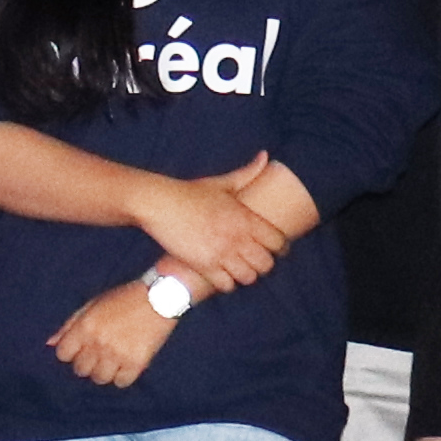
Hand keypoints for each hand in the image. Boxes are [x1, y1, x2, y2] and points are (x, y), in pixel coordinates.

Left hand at [47, 281, 178, 389]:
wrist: (160, 297)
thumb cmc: (124, 298)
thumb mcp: (93, 304)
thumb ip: (70, 324)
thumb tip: (50, 343)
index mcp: (85, 326)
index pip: (63, 354)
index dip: (71, 353)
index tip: (81, 350)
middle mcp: (98, 343)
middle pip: (81, 370)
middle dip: (88, 363)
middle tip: (100, 355)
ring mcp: (117, 354)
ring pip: (100, 379)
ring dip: (105, 372)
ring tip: (114, 361)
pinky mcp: (137, 363)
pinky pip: (122, 382)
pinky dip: (123, 377)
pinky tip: (127, 365)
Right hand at [119, 171, 283, 292]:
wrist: (159, 204)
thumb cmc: (190, 193)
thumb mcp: (222, 183)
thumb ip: (247, 173)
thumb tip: (265, 155)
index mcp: (246, 218)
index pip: (278, 242)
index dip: (280, 249)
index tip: (275, 250)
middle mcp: (238, 238)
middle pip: (266, 264)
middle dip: (263, 265)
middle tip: (255, 262)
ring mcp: (221, 253)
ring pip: (248, 277)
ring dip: (245, 276)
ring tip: (238, 271)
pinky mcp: (204, 266)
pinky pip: (226, 285)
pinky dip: (226, 284)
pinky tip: (221, 276)